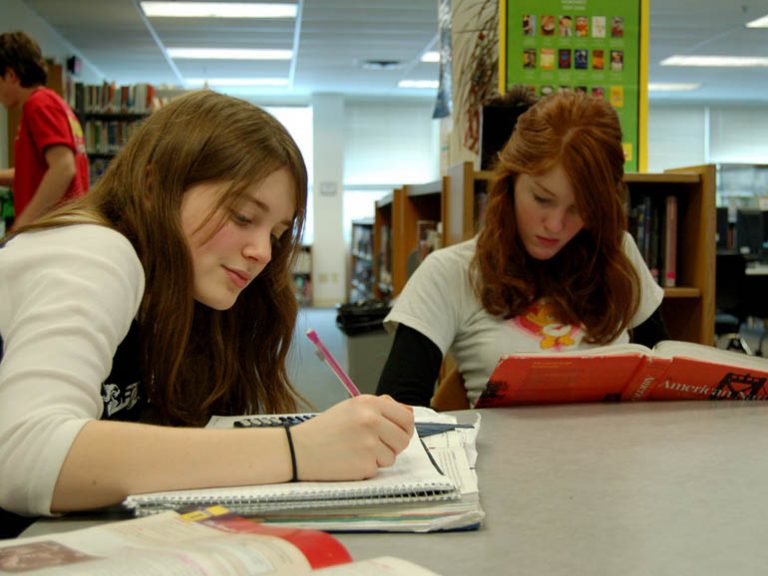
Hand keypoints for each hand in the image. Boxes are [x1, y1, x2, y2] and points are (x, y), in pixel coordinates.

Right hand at [290, 395, 413, 480]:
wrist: (298, 450)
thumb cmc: (326, 429)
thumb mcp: (352, 408)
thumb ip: (381, 408)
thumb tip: (410, 413)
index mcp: (369, 403)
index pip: (406, 418)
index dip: (404, 428)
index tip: (396, 433)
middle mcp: (371, 420)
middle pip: (404, 439)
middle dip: (394, 445)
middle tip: (375, 445)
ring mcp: (369, 443)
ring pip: (393, 456)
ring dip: (379, 458)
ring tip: (357, 451)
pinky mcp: (364, 464)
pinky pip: (378, 469)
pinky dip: (366, 468)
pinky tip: (349, 460)